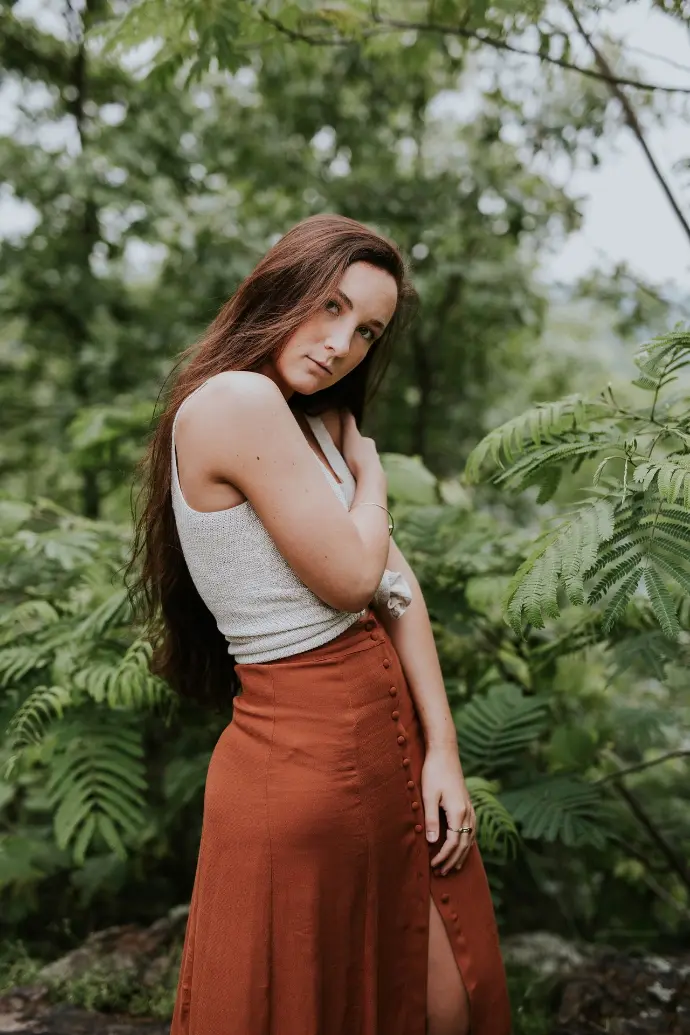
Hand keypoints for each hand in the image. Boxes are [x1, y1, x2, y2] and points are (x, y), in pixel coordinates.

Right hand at [341, 410, 382, 479]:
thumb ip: (348, 422)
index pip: (359, 439)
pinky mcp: (373, 482)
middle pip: (362, 452)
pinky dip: (357, 477)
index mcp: (369, 443)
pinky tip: (351, 481)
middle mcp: (374, 455)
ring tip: (345, 471)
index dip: (351, 440)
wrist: (370, 478)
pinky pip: (363, 477)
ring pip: (363, 465)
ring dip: (356, 467)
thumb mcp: (350, 434)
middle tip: (342, 457)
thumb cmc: (359, 456)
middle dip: (354, 454)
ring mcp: (375, 469)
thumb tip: (345, 406)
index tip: (343, 442)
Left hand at [421, 745, 475, 875]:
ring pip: (470, 838)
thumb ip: (432, 819)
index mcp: (458, 811)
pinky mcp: (468, 804)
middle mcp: (467, 812)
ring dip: (461, 853)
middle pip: (464, 843)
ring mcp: (470, 808)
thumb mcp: (428, 795)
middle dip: (452, 859)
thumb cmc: (434, 772)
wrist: (445, 753)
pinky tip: (462, 847)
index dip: (444, 856)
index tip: (433, 865)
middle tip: (441, 872)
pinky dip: (467, 842)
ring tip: (452, 866)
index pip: (454, 842)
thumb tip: (434, 842)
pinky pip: (471, 829)